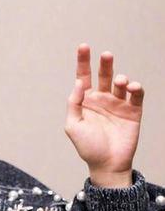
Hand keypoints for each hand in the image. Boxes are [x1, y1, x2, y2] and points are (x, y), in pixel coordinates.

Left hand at [64, 44, 143, 182]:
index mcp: (86, 101)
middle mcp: (102, 100)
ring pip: (121, 83)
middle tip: (106, 54)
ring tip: (121, 82)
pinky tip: (132, 88)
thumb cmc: (88, 148)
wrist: (107, 164)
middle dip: (105, 63)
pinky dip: (136, 88)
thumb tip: (78, 83)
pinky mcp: (133, 111)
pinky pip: (136, 95)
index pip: (84, 77)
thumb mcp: (73, 126)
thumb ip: (74, 104)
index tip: (84, 46)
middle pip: (104, 75)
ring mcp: (118, 105)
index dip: (83, 61)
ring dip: (122, 79)